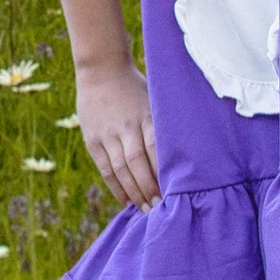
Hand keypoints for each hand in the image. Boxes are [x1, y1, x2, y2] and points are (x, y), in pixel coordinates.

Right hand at [76, 59, 161, 213]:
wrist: (101, 69)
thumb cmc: (136, 87)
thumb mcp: (154, 99)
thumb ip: (164, 124)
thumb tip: (186, 152)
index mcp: (146, 115)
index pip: (156, 150)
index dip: (164, 173)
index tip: (176, 192)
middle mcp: (127, 126)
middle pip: (137, 165)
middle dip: (150, 190)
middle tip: (160, 209)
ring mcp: (108, 134)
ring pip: (121, 170)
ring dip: (134, 193)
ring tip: (146, 209)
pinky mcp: (93, 140)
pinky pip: (105, 169)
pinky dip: (116, 187)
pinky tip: (126, 200)